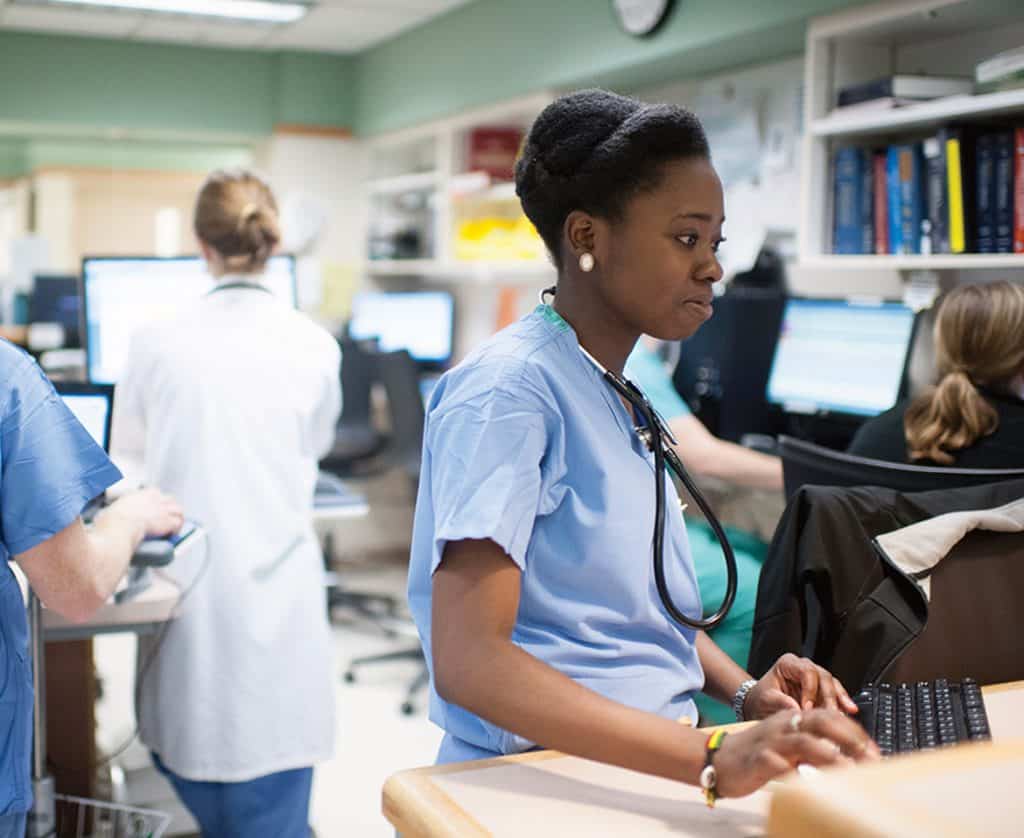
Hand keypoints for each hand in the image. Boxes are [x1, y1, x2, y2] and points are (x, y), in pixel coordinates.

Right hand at [106, 488, 183, 538]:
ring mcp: (162, 509)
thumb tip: (104, 519)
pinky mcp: (168, 521)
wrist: (119, 526)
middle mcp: (153, 499)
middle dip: (169, 508)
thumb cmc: (110, 522)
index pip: (154, 493)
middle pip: (169, 500)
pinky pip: (178, 523)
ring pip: (178, 510)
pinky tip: (172, 535)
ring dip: (176, 518)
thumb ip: (112, 512)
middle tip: (166, 519)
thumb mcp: (108, 511)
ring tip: (173, 528)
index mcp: (139, 495)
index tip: (153, 510)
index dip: (155, 502)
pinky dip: (177, 529)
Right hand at [714, 708, 878, 798]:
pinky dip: (793, 769)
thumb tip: (845, 756)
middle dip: (848, 737)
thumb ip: (812, 747)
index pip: (828, 716)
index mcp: (791, 720)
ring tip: (849, 768)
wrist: (718, 758)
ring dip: (829, 754)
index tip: (873, 749)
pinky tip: (808, 780)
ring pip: (803, 741)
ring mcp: (770, 742)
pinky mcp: (758, 760)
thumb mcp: (787, 746)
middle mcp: (783, 727)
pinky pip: (776, 763)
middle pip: (820, 721)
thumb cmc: (756, 754)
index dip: (853, 730)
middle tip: (870, 756)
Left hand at [744, 654, 858, 717]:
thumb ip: (779, 702)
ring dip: (839, 699)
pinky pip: (836, 693)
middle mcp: (804, 667)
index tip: (807, 708)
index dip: (810, 690)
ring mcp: (815, 678)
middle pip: (823, 676)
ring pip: (832, 684)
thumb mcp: (765, 700)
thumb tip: (796, 710)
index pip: (806, 671)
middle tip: (829, 714)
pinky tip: (850, 710)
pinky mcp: (822, 691)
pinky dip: (843, 702)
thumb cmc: (761, 700)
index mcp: (788, 664)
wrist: (761, 706)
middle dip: (828, 696)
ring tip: (844, 713)